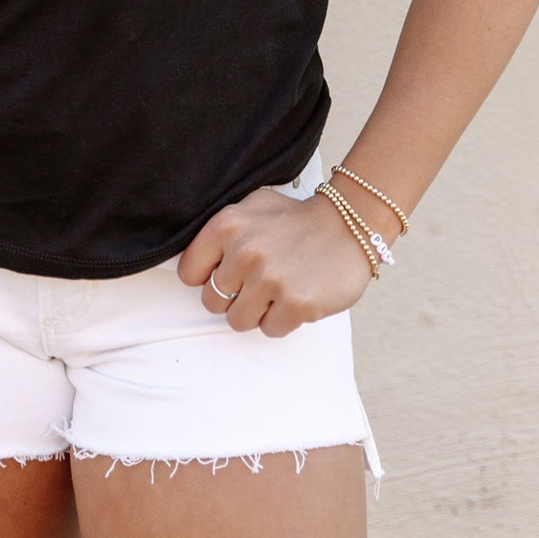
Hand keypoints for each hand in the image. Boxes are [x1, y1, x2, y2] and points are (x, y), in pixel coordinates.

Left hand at [175, 183, 375, 335]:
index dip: (206, 278)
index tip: (226, 275)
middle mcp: (245, 252)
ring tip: (277, 291)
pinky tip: (295, 297)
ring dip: (257, 312)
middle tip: (258, 284)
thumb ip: (222, 231)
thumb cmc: (297, 220)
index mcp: (227, 226)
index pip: (189, 273)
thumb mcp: (253, 207)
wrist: (350, 225)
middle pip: (212, 302)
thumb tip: (196, 262)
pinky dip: (282, 320)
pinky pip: (270, 330)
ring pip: (238, 321)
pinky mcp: (295, 304)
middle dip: (233, 298)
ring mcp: (270, 279)